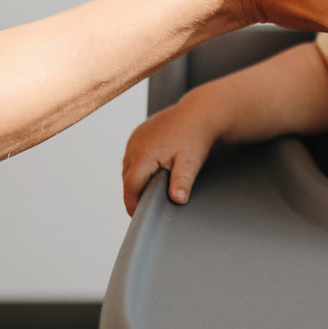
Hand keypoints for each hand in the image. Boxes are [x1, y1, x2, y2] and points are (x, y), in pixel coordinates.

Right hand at [122, 93, 217, 215]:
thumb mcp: (191, 162)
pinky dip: (138, 165)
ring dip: (135, 179)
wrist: (200, 111)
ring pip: (128, 167)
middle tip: (147, 206)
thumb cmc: (196, 136)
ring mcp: (135, 137)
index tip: (139, 216)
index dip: (133, 205)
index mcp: (143, 154)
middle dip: (135, 193)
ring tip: (149, 190)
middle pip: (127, 179)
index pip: (130, 188)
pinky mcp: (139, 132)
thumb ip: (182, 182)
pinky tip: (151, 171)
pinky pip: (132, 154)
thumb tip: (177, 200)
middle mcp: (135, 144)